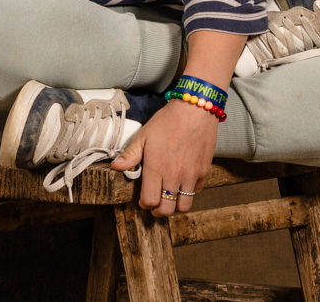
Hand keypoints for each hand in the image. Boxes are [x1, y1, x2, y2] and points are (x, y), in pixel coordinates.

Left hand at [113, 98, 217, 217]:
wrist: (195, 110)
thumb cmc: (167, 121)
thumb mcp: (144, 135)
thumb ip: (130, 154)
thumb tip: (115, 167)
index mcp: (156, 168)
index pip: (150, 201)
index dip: (144, 203)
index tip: (143, 198)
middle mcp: (174, 175)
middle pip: (166, 209)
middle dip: (158, 210)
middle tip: (155, 204)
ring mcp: (191, 175)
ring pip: (183, 206)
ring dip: (175, 205)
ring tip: (170, 197)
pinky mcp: (203, 171)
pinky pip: (196, 192)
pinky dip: (189, 192)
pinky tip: (183, 183)